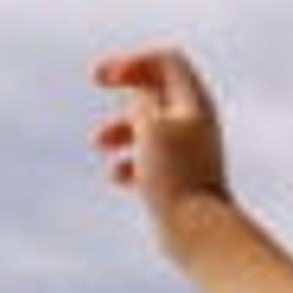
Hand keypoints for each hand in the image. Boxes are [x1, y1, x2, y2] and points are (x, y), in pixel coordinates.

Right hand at [91, 46, 236, 255]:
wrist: (197, 231)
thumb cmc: (175, 177)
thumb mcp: (151, 128)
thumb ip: (144, 102)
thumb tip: (143, 94)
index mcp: (195, 104)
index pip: (167, 61)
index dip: (134, 60)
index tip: (106, 76)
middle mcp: (194, 124)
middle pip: (158, 87)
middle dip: (127, 82)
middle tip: (95, 76)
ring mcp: (186, 152)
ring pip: (148, 124)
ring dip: (120, 125)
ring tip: (99, 143)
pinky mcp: (177, 179)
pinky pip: (148, 159)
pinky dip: (129, 161)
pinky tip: (118, 178)